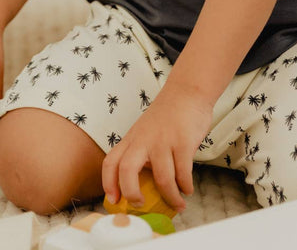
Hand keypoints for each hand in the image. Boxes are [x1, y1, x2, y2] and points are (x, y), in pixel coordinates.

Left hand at [101, 87, 212, 213]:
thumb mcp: (145, 132)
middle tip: (142, 205)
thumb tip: (143, 187)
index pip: (110, 162)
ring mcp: (163, 141)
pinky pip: (183, 173)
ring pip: (162, 179)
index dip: (108, 183)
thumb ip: (141, 154)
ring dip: (171, 198)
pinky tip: (187, 189)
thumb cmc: (166, 116)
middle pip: (127, 170)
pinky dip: (186, 187)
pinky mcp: (183, 142)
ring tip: (178, 204)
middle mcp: (143, 140)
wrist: (186, 92)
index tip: (113, 201)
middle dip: (131, 194)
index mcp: (131, 139)